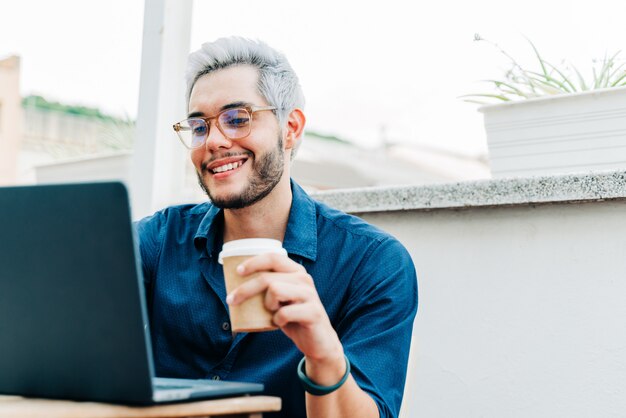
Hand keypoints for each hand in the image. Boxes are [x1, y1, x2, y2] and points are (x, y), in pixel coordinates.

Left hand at [226, 253, 343, 366]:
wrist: (319, 342)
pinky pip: (284, 313)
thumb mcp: (281, 300)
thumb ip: (268, 288)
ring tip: (272, 312)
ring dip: (267, 304)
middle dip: (244, 289)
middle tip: (231, 300)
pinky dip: (277, 320)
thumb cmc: (294, 319)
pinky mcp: (313, 312)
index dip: (254, 262)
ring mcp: (310, 295)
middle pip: (267, 278)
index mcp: (296, 272)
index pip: (274, 258)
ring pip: (275, 290)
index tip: (238, 272)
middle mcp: (304, 279)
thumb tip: (236, 284)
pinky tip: (281, 323)